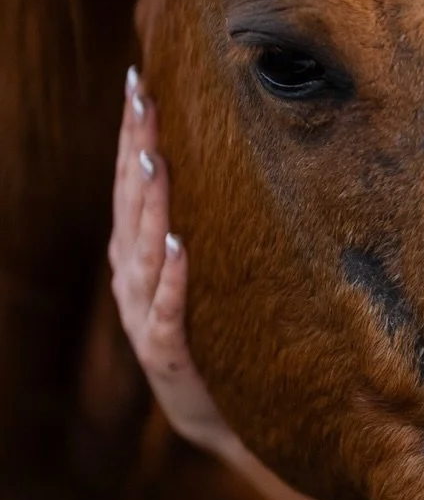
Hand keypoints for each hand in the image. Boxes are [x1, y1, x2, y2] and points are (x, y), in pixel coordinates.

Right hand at [109, 68, 234, 455]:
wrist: (215, 416)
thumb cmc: (210, 333)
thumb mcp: (197, 273)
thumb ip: (194, 223)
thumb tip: (218, 159)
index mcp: (135, 255)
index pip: (130, 184)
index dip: (130, 135)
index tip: (138, 83)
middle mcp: (132, 279)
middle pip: (130, 204)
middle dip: (134, 150)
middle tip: (141, 99)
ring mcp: (145, 315)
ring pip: (142, 251)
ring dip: (148, 205)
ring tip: (153, 160)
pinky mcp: (168, 352)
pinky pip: (169, 310)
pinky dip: (172, 278)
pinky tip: (177, 247)